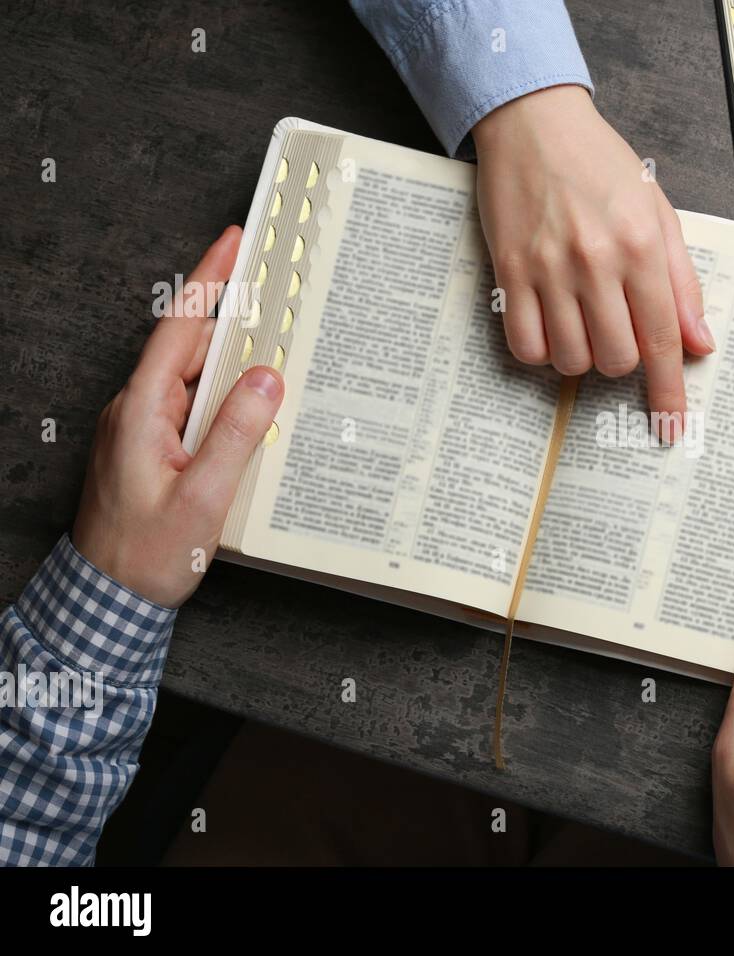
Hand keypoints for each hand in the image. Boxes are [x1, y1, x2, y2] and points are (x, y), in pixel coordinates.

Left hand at [72, 227, 283, 607]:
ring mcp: (142, 431)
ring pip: (193, 380)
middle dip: (233, 317)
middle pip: (190, 349)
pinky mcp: (152, 451)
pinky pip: (192, 408)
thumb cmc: (147, 555)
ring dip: (233, 364)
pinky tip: (252, 409)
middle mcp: (136, 412)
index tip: (233, 243)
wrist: (108, 600)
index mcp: (142, 411)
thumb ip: (236, 434)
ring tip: (278, 348)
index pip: (179, 328)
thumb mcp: (203, 498)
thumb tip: (266, 379)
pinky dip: (224, 398)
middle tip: (276, 292)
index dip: (208, 281)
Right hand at [472, 85, 712, 430]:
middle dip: (621, 360)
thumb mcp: (658, 213)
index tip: (673, 427)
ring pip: (571, 360)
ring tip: (581, 321)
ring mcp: (548, 268)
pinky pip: (525, 346)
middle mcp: (596, 261)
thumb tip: (701, 344)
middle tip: (614, 327)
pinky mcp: (508, 271)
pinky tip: (549, 324)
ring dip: (581, 356)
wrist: (534, 122)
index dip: (669, 392)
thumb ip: (682, 283)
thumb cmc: (601, 166)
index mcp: (642, 246)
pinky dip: (541, 351)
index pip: (662, 340)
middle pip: (616, 359)